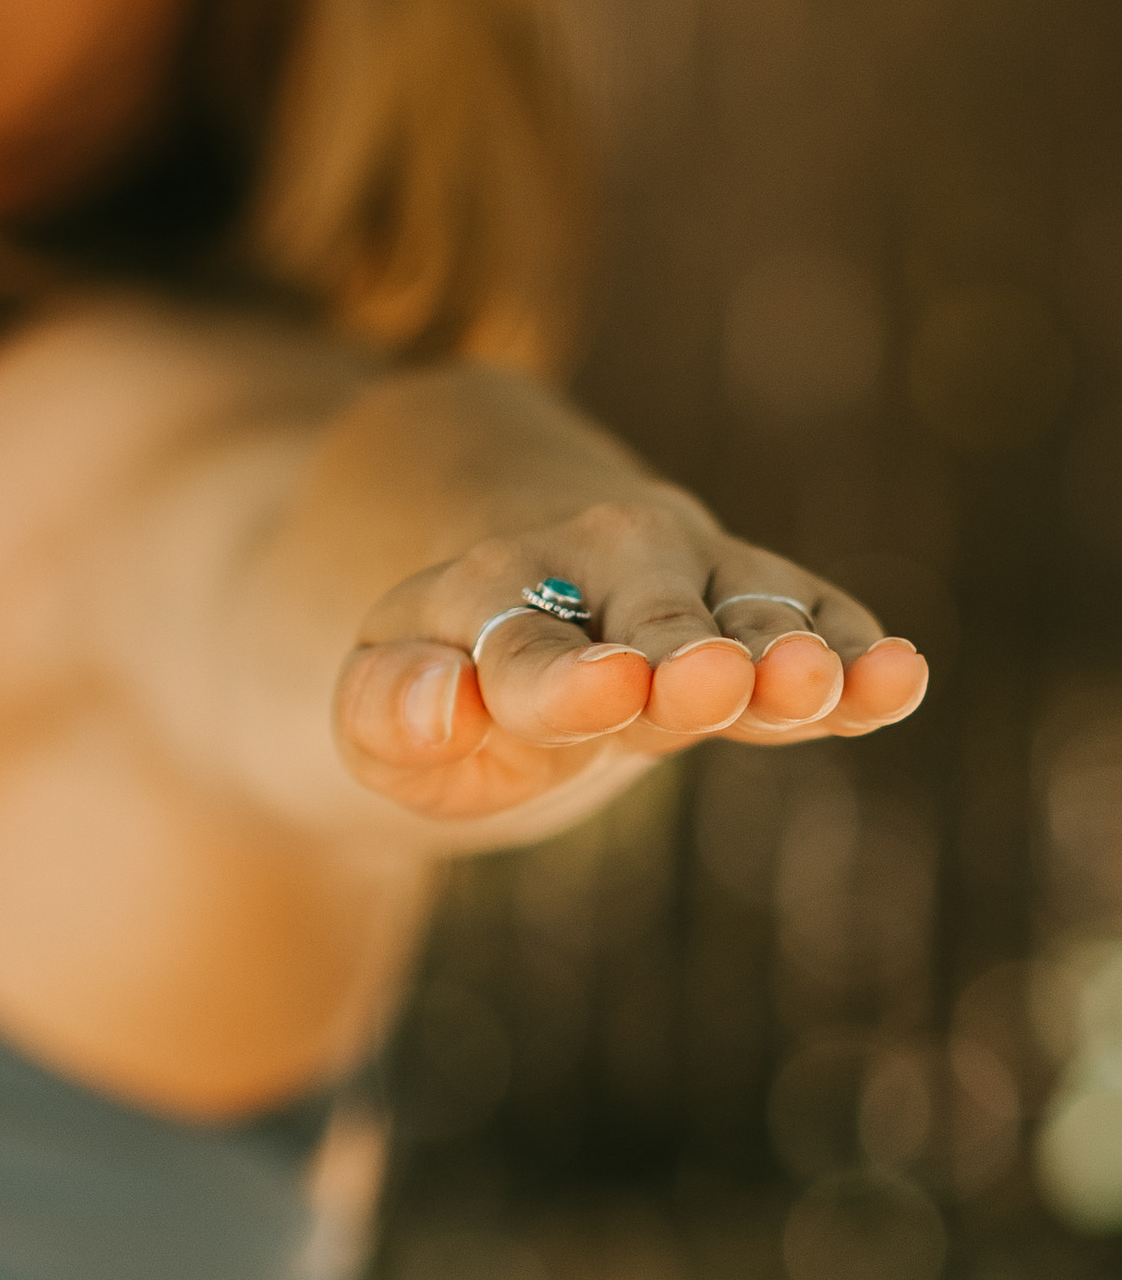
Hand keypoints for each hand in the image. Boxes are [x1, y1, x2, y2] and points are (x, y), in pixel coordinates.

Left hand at [330, 492, 928, 828]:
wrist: (518, 576)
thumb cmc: (447, 678)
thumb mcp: (378, 712)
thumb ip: (386, 712)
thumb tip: (443, 698)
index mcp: (490, 601)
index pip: (527, 649)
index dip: (567, 678)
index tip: (610, 688)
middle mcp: (600, 567)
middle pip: (653, 623)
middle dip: (684, 656)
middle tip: (716, 678)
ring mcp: (691, 575)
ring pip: (747, 615)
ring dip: (788, 652)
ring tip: (823, 679)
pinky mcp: (760, 592)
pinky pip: (817, 615)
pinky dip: (858, 651)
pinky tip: (901, 679)